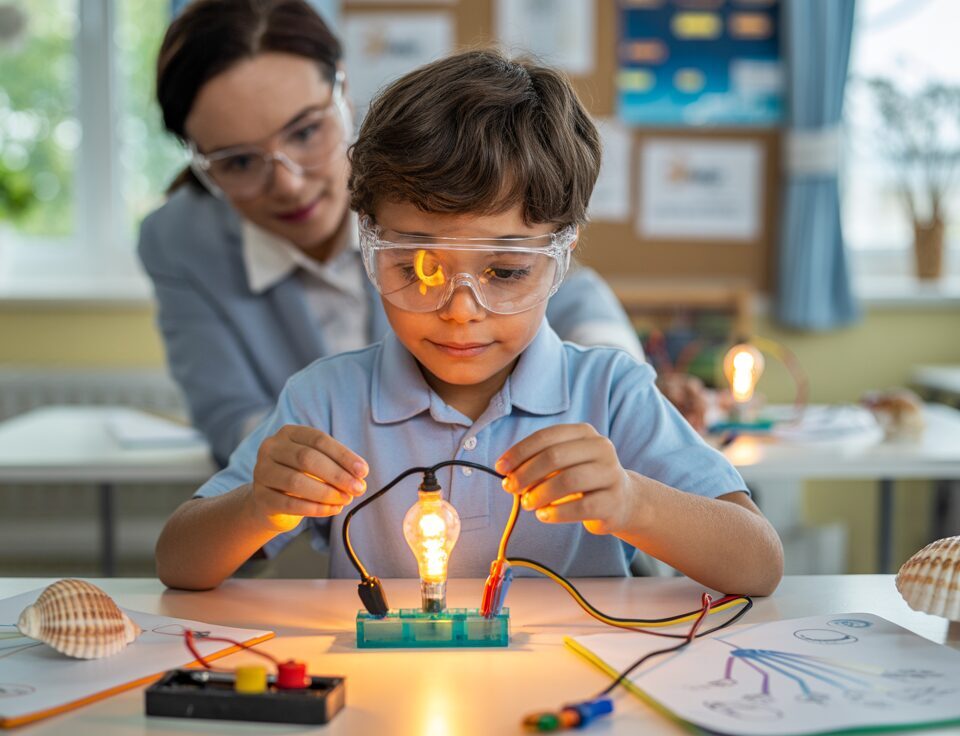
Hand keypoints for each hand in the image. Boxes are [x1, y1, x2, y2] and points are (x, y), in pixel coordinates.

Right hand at [251, 425, 367, 531]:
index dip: (343, 455)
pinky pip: (290, 504)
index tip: (363, 471)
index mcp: (288, 433)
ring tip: (346, 500)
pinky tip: (332, 509)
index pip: (318, 439)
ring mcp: (261, 472)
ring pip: (296, 482)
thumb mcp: (318, 465)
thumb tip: (359, 479)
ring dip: (327, 493)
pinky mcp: (261, 497)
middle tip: (358, 489)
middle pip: (307, 458)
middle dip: (337, 475)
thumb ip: (337, 467)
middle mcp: (270, 448)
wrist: (271, 502)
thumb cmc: (301, 477)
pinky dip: (315, 508)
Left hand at [496, 424, 635, 535]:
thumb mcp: (564, 462)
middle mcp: (601, 448)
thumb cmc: (582, 478)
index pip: (546, 437)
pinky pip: (580, 507)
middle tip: (510, 488)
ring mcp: (610, 474)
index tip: (501, 468)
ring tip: (526, 504)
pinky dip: (556, 513)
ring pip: (568, 481)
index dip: (520, 452)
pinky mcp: (613, 502)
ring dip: (539, 494)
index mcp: (584, 433)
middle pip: (555, 457)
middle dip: (526, 473)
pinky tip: (543, 515)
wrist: (622, 500)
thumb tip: (507, 474)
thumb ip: (538, 462)